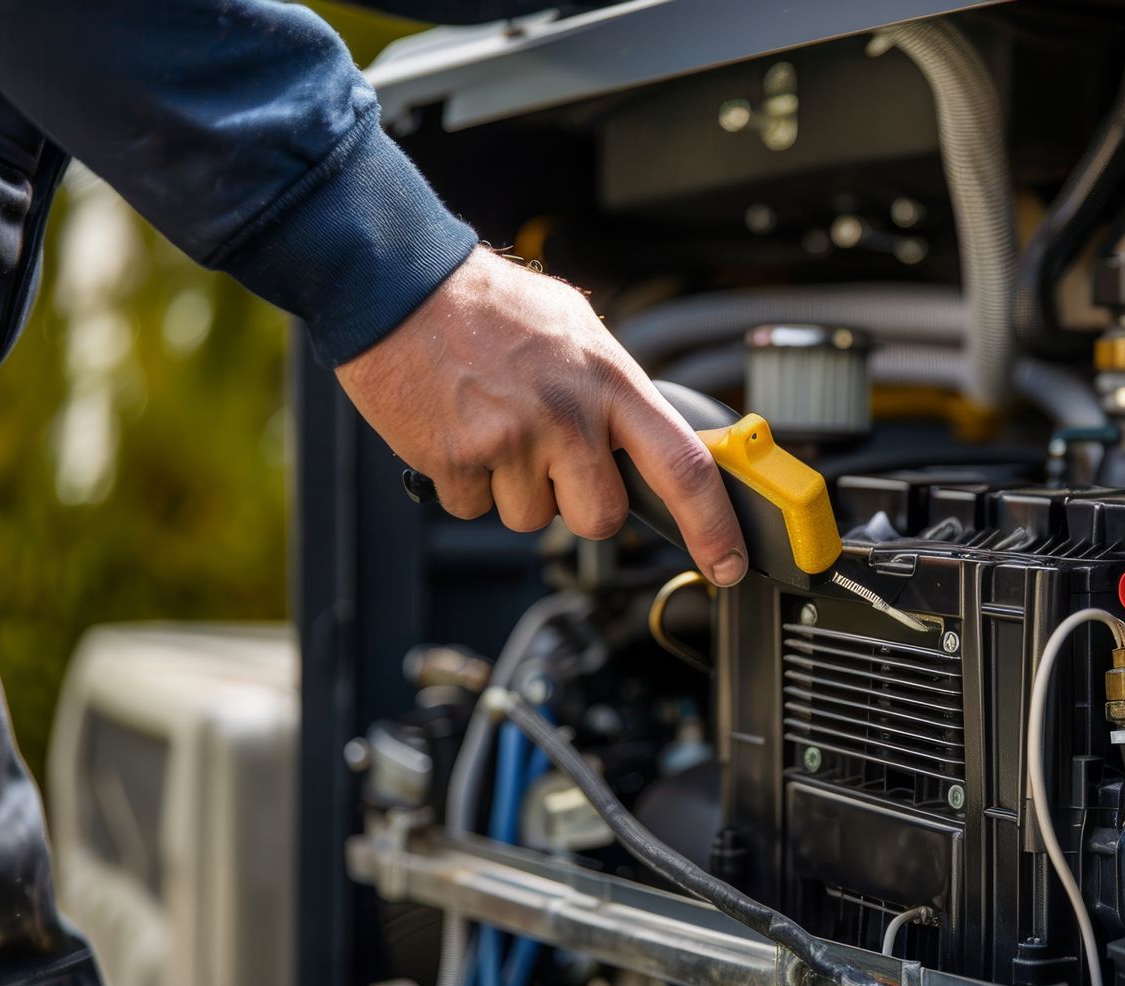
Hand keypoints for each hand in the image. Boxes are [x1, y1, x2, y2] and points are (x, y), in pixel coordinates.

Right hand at [335, 248, 749, 585]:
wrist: (397, 283)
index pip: (685, 466)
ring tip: (494, 426)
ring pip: (531, 519)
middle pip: (602, 518)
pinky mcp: (457, 463)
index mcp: (610, 380)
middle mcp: (569, 415)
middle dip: (579, 505)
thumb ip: (614, 387)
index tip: (726, 562)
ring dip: (513, 489)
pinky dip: (465, 482)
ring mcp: (513, 442)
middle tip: (551, 459)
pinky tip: (459, 431)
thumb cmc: (486, 304)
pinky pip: (474, 509)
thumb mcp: (575, 329)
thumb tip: (650, 436)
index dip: (714, 526)